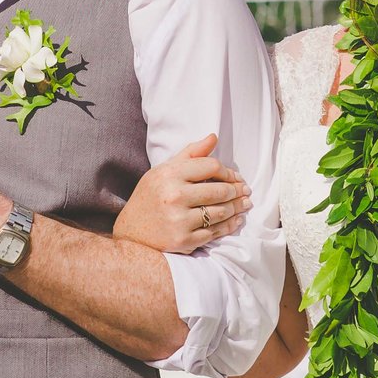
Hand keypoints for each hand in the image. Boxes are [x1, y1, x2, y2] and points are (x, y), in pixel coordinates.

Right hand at [115, 133, 251, 253]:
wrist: (131, 233)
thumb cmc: (150, 197)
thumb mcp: (164, 170)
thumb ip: (190, 153)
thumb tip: (214, 137)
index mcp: (170, 174)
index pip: (211, 166)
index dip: (228, 172)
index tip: (235, 177)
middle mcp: (174, 196)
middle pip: (219, 191)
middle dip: (237, 191)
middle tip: (246, 191)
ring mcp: (179, 220)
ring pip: (220, 212)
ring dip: (237, 208)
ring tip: (245, 204)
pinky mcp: (183, 240)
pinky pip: (214, 232)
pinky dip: (229, 226)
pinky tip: (236, 220)